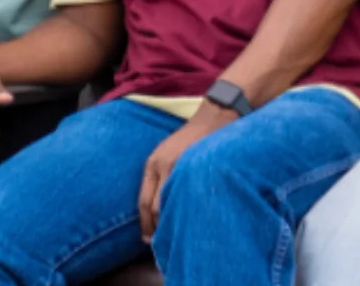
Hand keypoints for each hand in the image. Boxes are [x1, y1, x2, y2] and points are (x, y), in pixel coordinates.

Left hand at [138, 103, 235, 241]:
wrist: (216, 114)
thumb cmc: (195, 137)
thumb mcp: (172, 154)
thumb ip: (165, 176)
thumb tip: (163, 207)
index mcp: (153, 164)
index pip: (143, 202)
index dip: (146, 224)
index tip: (148, 239)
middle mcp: (160, 165)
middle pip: (153, 207)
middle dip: (156, 228)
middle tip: (161, 245)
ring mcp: (176, 165)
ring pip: (167, 204)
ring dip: (170, 223)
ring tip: (176, 238)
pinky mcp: (192, 165)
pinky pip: (185, 195)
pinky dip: (185, 210)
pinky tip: (191, 219)